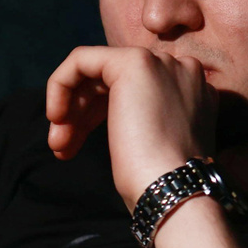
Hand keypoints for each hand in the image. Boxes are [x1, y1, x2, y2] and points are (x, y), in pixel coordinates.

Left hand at [44, 46, 217, 208]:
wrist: (171, 188)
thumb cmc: (158, 183)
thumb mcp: (152, 147)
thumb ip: (140, 123)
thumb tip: (106, 120)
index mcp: (191, 92)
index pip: (132, 92)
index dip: (98, 116)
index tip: (78, 147)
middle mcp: (180, 70)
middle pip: (112, 82)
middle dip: (81, 114)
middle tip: (62, 149)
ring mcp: (160, 63)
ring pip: (96, 72)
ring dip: (71, 108)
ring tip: (58, 145)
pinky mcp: (134, 62)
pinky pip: (82, 59)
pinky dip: (60, 84)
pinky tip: (56, 116)